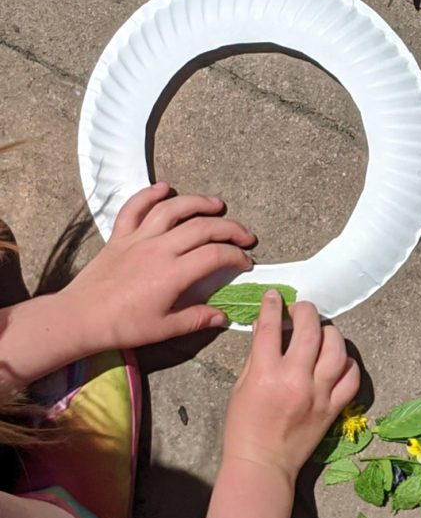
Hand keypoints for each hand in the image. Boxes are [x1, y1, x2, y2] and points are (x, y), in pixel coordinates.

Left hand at [63, 182, 255, 353]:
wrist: (79, 319)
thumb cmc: (122, 326)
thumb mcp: (164, 329)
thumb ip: (197, 319)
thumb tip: (224, 316)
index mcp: (173, 273)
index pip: (216, 255)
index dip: (236, 256)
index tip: (245, 262)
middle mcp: (159, 249)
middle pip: (203, 227)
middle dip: (230, 229)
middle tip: (245, 237)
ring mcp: (138, 238)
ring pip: (173, 209)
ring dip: (199, 203)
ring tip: (217, 205)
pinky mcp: (120, 236)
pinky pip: (135, 208)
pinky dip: (149, 194)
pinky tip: (164, 188)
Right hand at [221, 290, 360, 482]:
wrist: (262, 465)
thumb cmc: (244, 427)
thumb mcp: (241, 387)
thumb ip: (257, 354)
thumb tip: (267, 323)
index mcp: (266, 374)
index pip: (271, 328)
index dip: (273, 306)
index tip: (274, 296)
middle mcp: (295, 380)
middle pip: (310, 331)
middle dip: (306, 311)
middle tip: (301, 309)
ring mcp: (318, 394)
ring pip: (337, 349)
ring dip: (330, 334)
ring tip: (321, 332)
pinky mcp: (333, 408)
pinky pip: (351, 377)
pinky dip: (348, 363)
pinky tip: (338, 359)